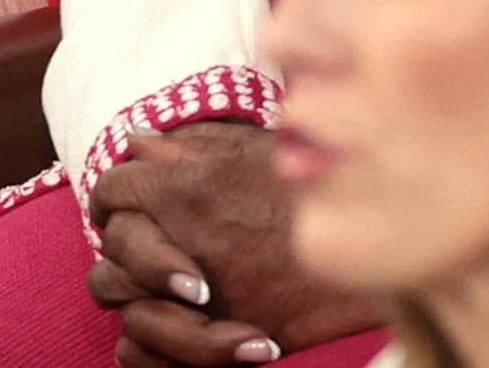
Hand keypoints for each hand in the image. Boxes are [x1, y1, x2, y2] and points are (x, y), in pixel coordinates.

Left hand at [87, 124, 386, 367]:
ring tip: (165, 287)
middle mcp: (182, 242)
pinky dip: (140, 342)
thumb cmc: (321, 191)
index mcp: (187, 189)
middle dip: (126, 243)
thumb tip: (136, 141)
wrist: (375, 252)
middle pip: (113, 244)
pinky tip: (161, 327)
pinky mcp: (214, 340)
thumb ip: (192, 145)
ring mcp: (196, 296)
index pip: (113, 187)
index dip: (118, 192)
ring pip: (120, 299)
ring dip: (133, 290)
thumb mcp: (257, 150)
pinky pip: (139, 348)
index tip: (132, 198)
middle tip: (151, 241)